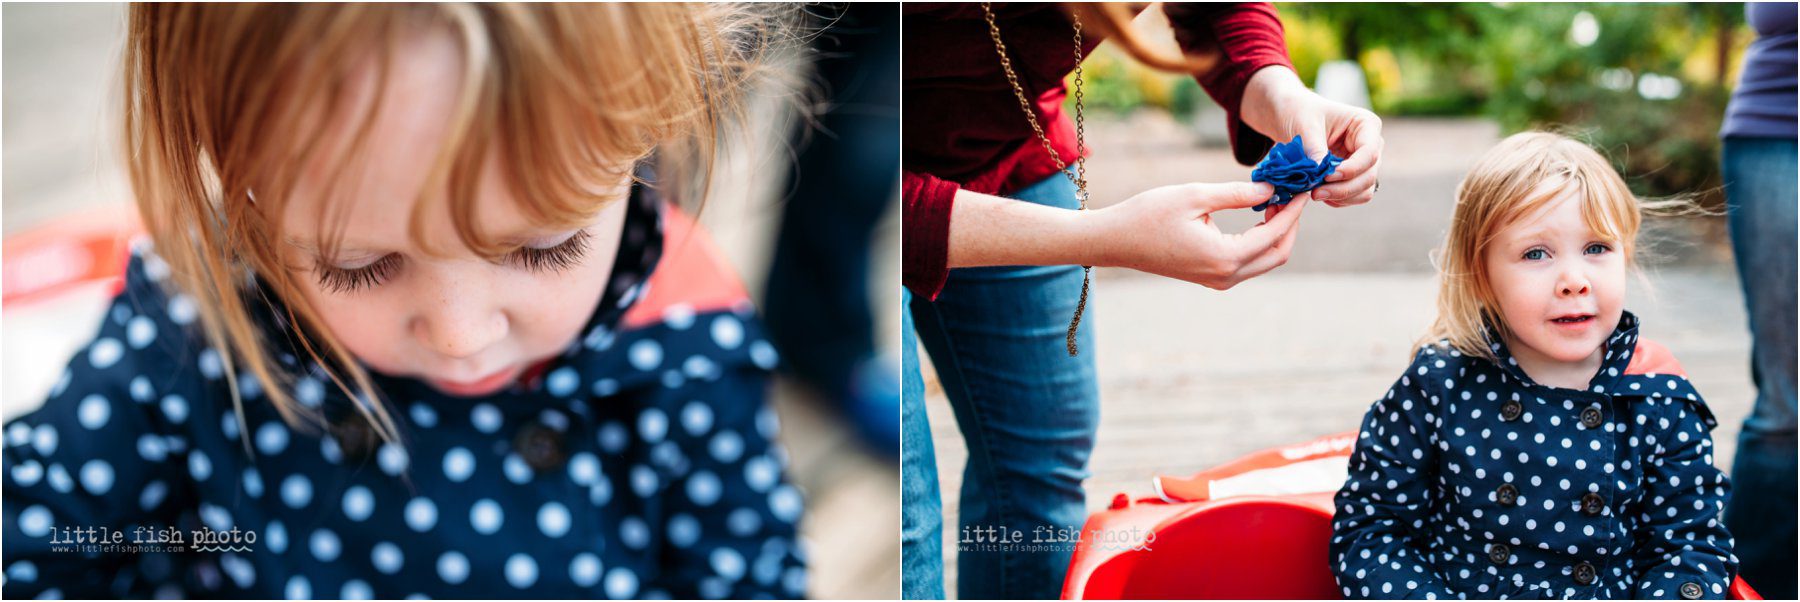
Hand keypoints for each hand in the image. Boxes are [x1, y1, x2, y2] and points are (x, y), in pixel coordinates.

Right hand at [1089, 181, 1308, 289]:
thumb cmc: (1148, 214)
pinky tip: (1257, 215)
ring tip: (1275, 200)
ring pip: (1265, 261)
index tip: (1302, 186)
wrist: (1113, 241)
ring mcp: (1217, 281)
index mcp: (1224, 257)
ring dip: (1276, 233)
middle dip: (1290, 224)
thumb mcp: (1195, 195)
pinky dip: (1260, 241)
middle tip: (1291, 193)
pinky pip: (1248, 263)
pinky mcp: (1210, 278)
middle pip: (1277, 254)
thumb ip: (1237, 193)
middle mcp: (1225, 275)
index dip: (1292, 209)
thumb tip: (1271, 188)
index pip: (1273, 233)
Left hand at [1241, 67, 1383, 207]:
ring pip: (1364, 190)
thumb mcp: (1305, 125)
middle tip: (1315, 193)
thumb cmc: (1300, 113)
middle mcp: (1371, 144)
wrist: (1291, 116)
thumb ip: (1314, 149)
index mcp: (1366, 124)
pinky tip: (1318, 193)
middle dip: (1343, 188)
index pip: (1369, 153)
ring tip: (1314, 193)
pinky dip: (1338, 200)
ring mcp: (1364, 162)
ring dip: (1341, 197)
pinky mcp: (1353, 176)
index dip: (1351, 169)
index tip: (1327, 176)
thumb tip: (1320, 175)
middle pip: (1369, 175)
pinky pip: (1353, 196)